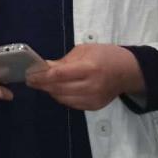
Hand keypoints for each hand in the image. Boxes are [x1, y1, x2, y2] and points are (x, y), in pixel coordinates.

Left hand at [26, 44, 143, 110]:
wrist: (128, 72)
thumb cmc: (105, 55)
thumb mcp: (84, 51)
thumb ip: (64, 61)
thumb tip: (44, 67)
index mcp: (89, 68)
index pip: (59, 75)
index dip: (41, 76)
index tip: (29, 74)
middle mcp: (91, 86)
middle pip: (59, 89)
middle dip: (42, 85)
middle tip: (31, 80)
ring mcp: (93, 99)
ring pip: (63, 99)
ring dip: (50, 91)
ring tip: (42, 84)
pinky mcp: (94, 107)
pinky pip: (71, 104)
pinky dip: (61, 97)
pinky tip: (57, 90)